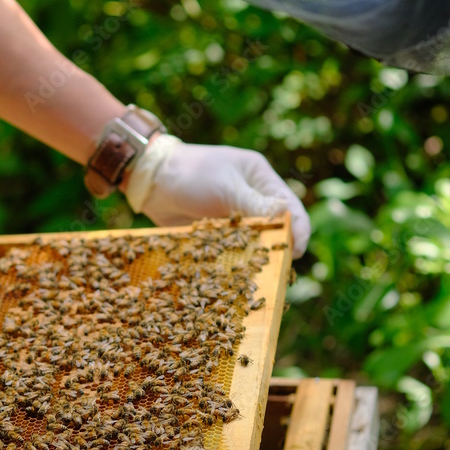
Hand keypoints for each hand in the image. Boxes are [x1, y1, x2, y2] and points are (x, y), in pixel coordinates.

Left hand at [125, 136, 309, 257]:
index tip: (296, 251)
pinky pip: (234, 248)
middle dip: (279, 247)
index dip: (298, 229)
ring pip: (255, 241)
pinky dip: (237, 259)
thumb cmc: (191, 174)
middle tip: (280, 269)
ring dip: (257, 256)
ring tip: (260, 275)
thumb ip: (255, 206)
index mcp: (260, 178)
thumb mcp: (225, 187)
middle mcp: (252, 197)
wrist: (151, 180)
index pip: (291, 206)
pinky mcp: (217, 231)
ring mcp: (234, 215)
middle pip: (276, 227)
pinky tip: (237, 274)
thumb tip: (287, 222)